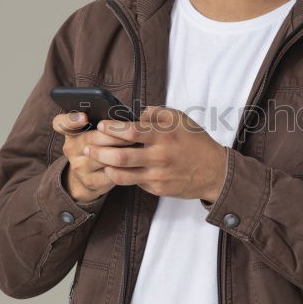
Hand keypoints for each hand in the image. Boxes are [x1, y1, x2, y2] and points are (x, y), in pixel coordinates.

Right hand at [52, 110, 138, 203]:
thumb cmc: (98, 146)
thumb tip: (130, 113)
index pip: (61, 123)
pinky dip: (122, 167)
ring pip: (100, 157)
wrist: (89, 176)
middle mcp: (71, 148)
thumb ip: (105, 122)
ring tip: (135, 145)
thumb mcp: (95, 132)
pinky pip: (108, 173)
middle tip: (129, 133)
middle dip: (111, 136)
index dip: (71, 119)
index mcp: (71, 132)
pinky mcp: (89, 181)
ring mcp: (79, 166)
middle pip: (89, 139)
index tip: (84, 117)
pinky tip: (132, 162)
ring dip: (119, 151)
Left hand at [83, 105, 228, 202]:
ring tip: (97, 159)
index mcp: (164, 135)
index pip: (131, 131)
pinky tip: (117, 168)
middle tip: (87, 147)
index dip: (112, 129)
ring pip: (121, 174)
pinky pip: (134, 182)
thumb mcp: (181, 119)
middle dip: (98, 151)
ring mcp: (157, 175)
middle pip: (119, 156)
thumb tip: (136, 114)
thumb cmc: (196, 142)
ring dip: (105, 166)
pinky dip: (123, 175)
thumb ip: (157, 114)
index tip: (100, 126)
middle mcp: (159, 156)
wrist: (215, 172)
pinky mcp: (157, 189)